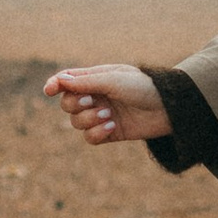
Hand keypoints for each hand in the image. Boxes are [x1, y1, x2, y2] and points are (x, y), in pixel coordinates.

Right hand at [43, 62, 170, 147]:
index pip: (67, 81)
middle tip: (92, 101)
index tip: (50, 90)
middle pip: (67, 104)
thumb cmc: (142, 87)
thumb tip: (60, 80)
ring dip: (88, 120)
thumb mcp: (113, 80)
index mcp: (95, 79)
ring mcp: (101, 115)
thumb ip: (86, 82)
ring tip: (108, 115)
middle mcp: (95, 97)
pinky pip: (89, 138)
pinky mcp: (109, 132)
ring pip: (76, 123)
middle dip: (75, 105)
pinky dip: (96, 133)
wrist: (168, 108)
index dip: (55, 85)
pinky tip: (111, 127)